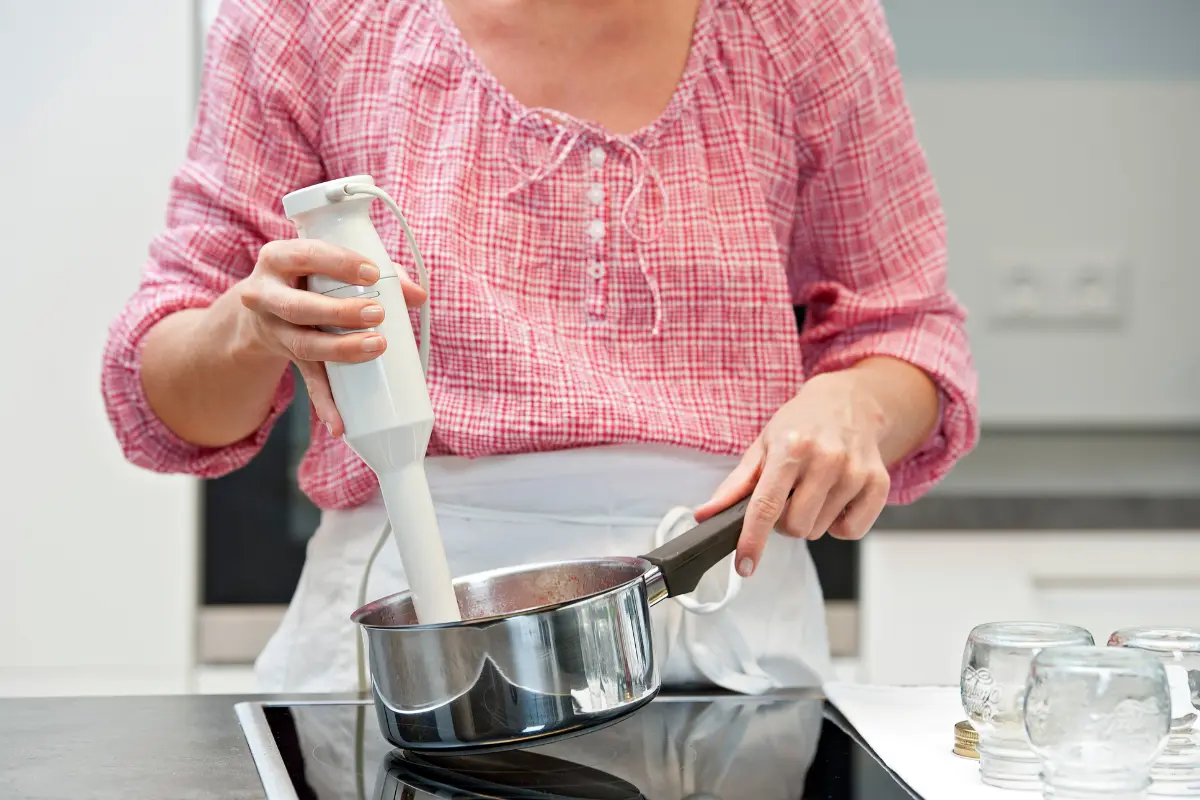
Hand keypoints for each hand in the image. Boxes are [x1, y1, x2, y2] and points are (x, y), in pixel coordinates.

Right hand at [236, 239, 426, 435]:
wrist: (262, 310)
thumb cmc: (309, 279)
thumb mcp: (329, 266)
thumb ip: (377, 273)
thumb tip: (418, 295)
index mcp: (279, 260)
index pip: (306, 255)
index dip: (338, 263)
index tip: (372, 273)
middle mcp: (266, 295)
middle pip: (300, 307)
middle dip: (340, 312)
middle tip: (377, 314)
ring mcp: (274, 331)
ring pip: (304, 346)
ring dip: (340, 350)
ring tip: (375, 346)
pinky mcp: (286, 359)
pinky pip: (307, 384)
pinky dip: (325, 405)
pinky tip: (339, 424)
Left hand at [694, 370, 891, 577]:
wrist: (849, 402)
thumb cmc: (801, 425)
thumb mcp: (763, 446)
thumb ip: (735, 485)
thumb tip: (706, 514)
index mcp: (791, 448)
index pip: (767, 506)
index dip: (753, 540)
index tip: (745, 565)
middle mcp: (826, 459)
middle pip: (796, 527)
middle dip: (784, 522)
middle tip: (787, 499)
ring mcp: (855, 472)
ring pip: (820, 531)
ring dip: (810, 520)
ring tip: (812, 491)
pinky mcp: (879, 483)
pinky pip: (851, 531)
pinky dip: (838, 525)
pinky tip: (834, 499)